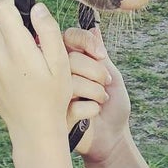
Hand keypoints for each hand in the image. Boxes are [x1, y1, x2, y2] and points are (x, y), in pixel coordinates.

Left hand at [0, 0, 100, 153]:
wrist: (34, 131)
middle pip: (0, 22)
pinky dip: (8, 55)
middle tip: (38, 38)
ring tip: (33, 60)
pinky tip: (24, 72)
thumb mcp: (60, 63)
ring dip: (13, 39)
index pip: (2, 9)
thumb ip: (48, 30)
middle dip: (17, 22)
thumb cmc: (53, 98)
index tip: (26, 3)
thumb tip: (37, 8)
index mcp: (16, 49)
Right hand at [64, 24, 130, 166]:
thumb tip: (95, 28)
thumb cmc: (112, 107)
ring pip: (70, 81)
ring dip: (95, 91)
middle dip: (96, 71)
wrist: (112, 139)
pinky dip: (90, 109)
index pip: (68, 37)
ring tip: (101, 101)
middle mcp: (58, 74)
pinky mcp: (55, 115)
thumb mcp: (112, 76)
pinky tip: (92, 115)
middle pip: (70, 58)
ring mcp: (54, 94)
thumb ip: (100, 54)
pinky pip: (72, 104)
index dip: (84, 41)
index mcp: (70, 60)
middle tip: (106, 83)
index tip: (102, 55)